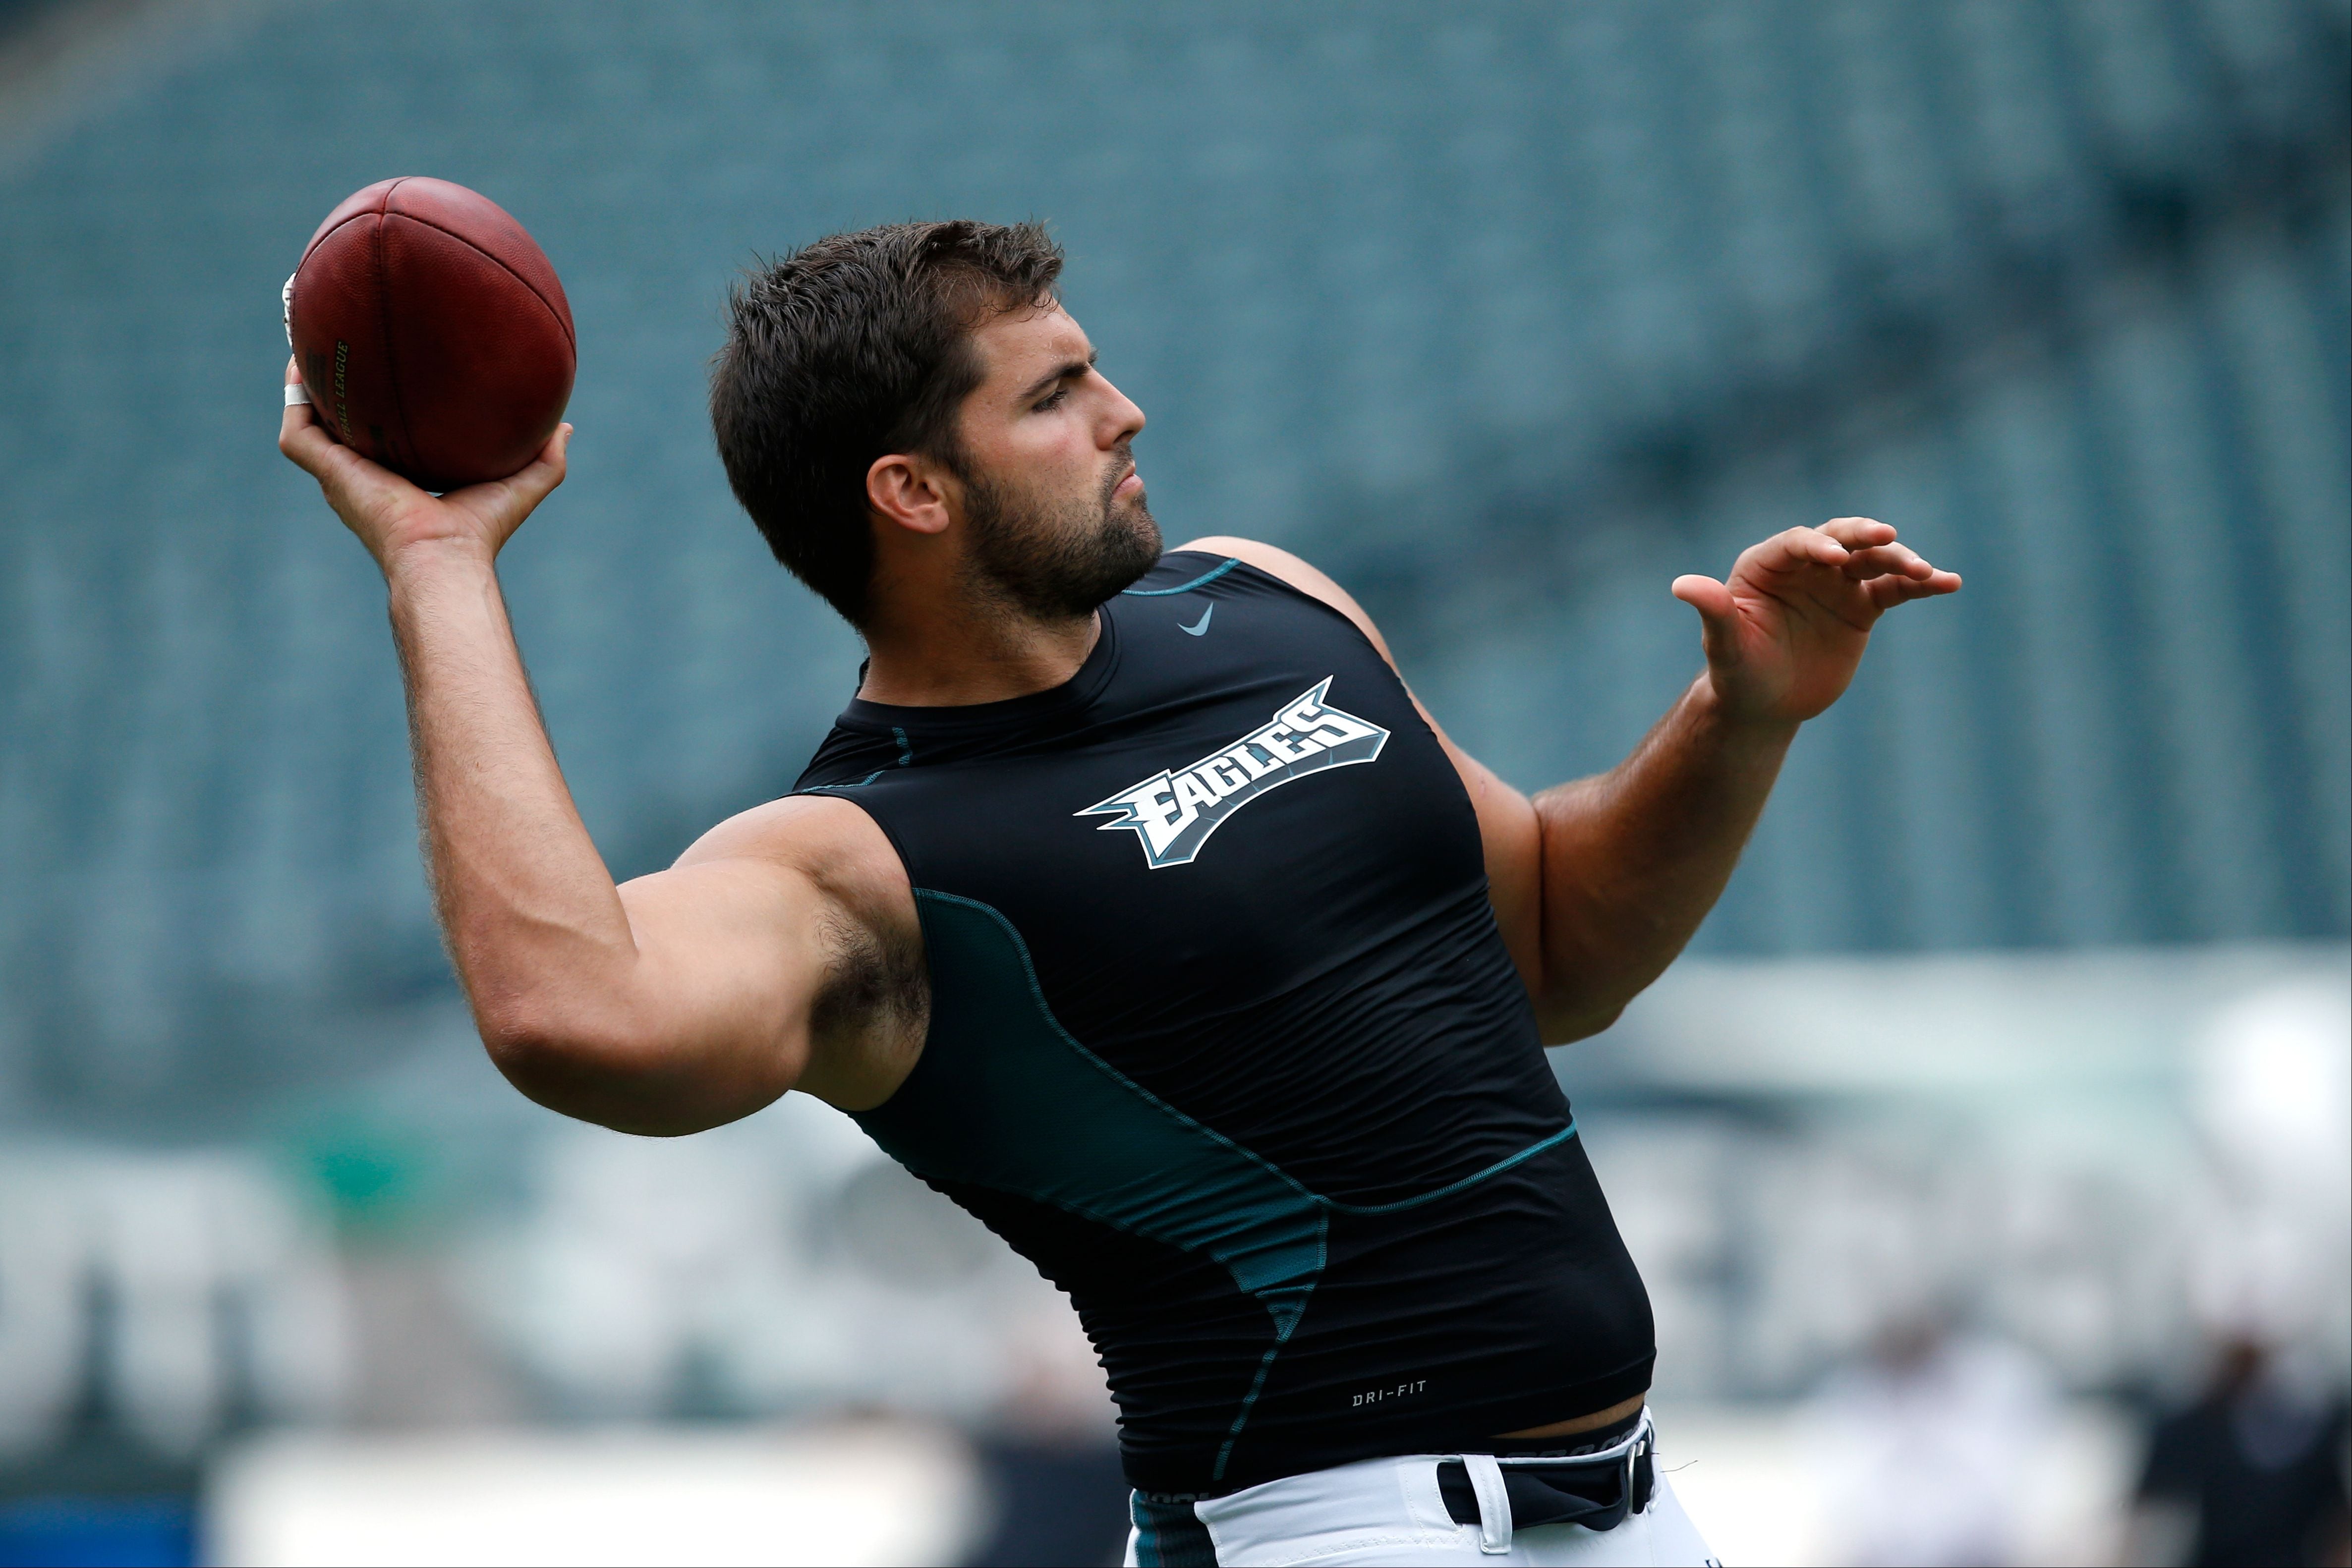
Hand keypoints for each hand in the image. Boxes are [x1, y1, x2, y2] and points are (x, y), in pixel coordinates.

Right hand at [277, 357, 570, 571]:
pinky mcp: (326, 471)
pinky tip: (300, 360)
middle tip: (342, 342)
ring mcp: (340, 474)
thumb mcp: (522, 484)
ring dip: (306, 381)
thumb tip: (566, 426)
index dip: (386, 405)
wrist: (445, 555)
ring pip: (311, 420)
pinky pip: (299, 427)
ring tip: (310, 337)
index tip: (392, 369)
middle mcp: (364, 474)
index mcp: (401, 477)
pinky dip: (295, 395)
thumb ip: (546, 457)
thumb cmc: (481, 531)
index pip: (388, 434)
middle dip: (340, 386)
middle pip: (342, 422)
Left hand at [1671, 516, 1960, 725]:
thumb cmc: (1738, 675)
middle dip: (1863, 536)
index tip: (1833, 560)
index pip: (1795, 543)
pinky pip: (1895, 589)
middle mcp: (1804, 566)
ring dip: (1900, 560)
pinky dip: (1921, 585)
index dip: (1815, 546)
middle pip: (1839, 538)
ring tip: (1926, 573)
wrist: (1765, 705)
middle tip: (1887, 538)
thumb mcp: (1726, 649)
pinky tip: (1949, 583)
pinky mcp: (1861, 606)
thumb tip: (1682, 585)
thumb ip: (1714, 614)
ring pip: (1872, 560)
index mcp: (1765, 565)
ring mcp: (1836, 583)